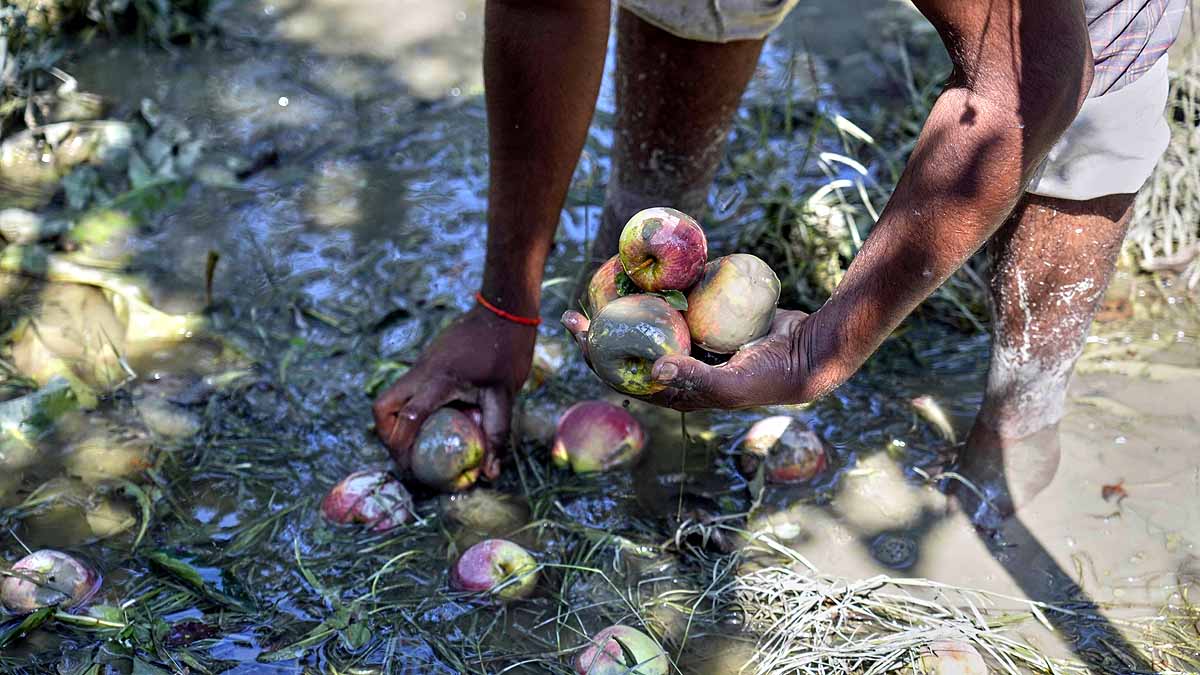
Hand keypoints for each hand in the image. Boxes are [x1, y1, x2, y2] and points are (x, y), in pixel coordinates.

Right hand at [373, 306, 536, 478]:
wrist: (504, 308)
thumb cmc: (507, 350)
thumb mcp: (504, 395)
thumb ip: (495, 434)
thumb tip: (489, 474)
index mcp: (438, 380)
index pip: (407, 417)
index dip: (402, 448)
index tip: (413, 470)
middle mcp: (421, 372)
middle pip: (382, 407)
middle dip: (387, 435)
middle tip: (407, 455)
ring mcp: (421, 364)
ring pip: (391, 397)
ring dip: (396, 422)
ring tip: (419, 443)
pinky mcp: (427, 362)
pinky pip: (409, 389)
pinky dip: (411, 408)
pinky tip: (436, 420)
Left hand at [561, 308, 847, 410]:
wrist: (807, 352)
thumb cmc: (768, 376)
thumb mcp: (730, 384)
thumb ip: (694, 379)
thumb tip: (651, 370)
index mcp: (676, 390)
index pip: (624, 376)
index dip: (595, 357)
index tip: (578, 332)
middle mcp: (679, 365)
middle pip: (630, 348)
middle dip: (602, 331)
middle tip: (579, 309)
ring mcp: (692, 342)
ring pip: (649, 322)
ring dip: (626, 306)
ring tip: (604, 286)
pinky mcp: (707, 320)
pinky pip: (676, 303)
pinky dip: (661, 288)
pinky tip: (646, 269)